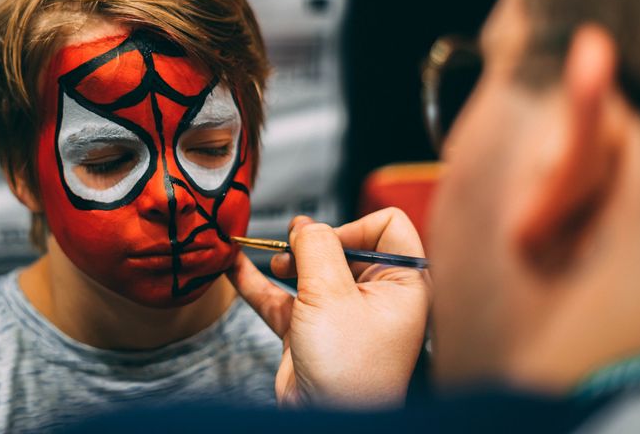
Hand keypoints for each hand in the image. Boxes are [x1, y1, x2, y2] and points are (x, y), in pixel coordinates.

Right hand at [228, 208, 430, 408]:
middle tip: (293, 248)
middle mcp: (376, 295)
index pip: (387, 225)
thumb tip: (305, 225)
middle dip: (312, 243)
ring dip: (285, 260)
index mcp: (403, 283)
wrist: (326, 422)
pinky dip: (259, 283)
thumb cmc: (349, 373)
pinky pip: (282, 296)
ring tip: (272, 262)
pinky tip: (236, 267)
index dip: (353, 226)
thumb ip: (316, 248)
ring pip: (310, 268)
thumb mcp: (331, 296)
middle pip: (343, 243)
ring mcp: (342, 312)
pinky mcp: (310, 329)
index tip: (326, 243)